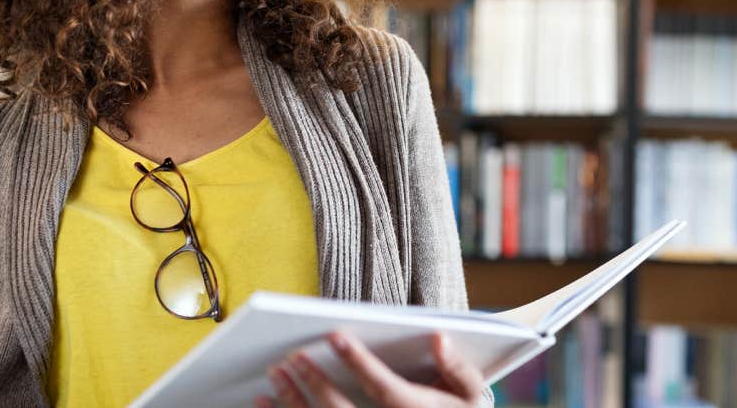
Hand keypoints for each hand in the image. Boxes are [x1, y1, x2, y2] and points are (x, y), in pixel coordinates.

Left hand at [255, 330, 485, 407]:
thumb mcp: (471, 396)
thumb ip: (458, 368)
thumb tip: (438, 338)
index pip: (382, 386)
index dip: (358, 361)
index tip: (333, 335)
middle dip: (314, 382)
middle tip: (290, 356)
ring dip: (292, 402)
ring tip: (273, 375)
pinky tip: (265, 402)